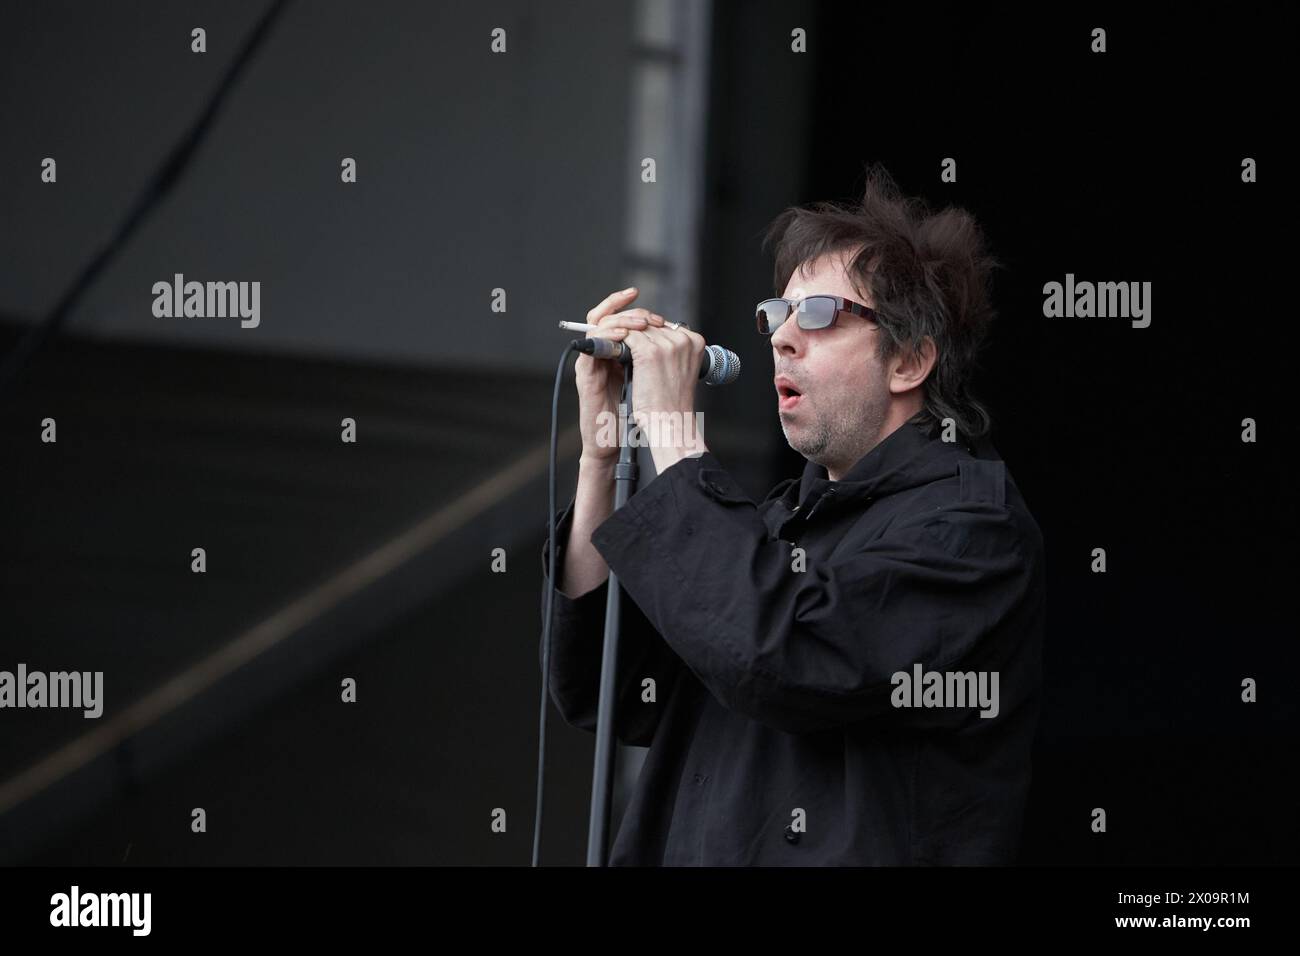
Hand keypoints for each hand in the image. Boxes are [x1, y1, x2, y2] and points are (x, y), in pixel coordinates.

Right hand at [574, 288, 666, 463]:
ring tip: (639, 324)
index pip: (621, 319)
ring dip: (619, 320)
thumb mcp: (651, 379)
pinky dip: (606, 336)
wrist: (618, 439)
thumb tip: (676, 339)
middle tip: (648, 319)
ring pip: (597, 325)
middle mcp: (603, 353)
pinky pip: (592, 346)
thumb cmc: (636, 413)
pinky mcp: (586, 373)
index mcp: (618, 352)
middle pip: (607, 316)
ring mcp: (592, 362)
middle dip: (629, 312)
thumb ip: (656, 358)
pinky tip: (624, 337)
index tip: (658, 316)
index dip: (637, 312)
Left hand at [621, 320, 708, 471]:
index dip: (647, 334)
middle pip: (650, 325)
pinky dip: (615, 343)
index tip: (633, 343)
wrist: (668, 425)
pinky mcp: (649, 352)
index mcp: (695, 342)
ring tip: (612, 350)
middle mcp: (684, 339)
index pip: (664, 327)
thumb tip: (649, 340)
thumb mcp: (677, 372)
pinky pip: (626, 337)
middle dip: (632, 334)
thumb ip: (670, 353)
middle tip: (617, 345)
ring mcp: (667, 344)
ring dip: (621, 338)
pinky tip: (609, 352)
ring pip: (636, 329)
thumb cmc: (671, 405)